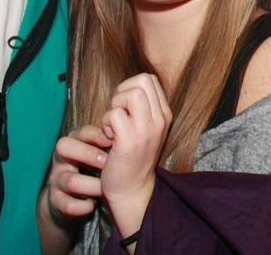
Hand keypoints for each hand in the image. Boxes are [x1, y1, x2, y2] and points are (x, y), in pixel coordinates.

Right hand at [46, 125, 109, 222]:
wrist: (71, 201)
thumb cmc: (90, 171)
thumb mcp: (95, 155)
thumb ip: (105, 144)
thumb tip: (125, 134)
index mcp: (73, 144)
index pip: (80, 132)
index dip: (97, 135)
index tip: (113, 142)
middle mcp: (61, 159)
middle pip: (64, 146)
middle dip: (88, 154)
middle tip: (107, 163)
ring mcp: (56, 180)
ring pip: (70, 180)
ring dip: (92, 185)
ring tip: (105, 188)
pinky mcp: (56, 201)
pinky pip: (68, 204)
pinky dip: (83, 206)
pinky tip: (92, 205)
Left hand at [99, 74, 171, 240]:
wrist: (132, 190)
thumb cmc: (132, 157)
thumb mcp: (145, 129)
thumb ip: (141, 108)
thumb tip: (125, 87)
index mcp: (165, 115)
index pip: (149, 79)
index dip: (130, 87)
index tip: (124, 109)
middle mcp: (160, 120)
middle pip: (141, 80)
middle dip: (122, 92)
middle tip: (117, 114)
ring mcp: (147, 129)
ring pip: (130, 93)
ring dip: (114, 107)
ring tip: (113, 127)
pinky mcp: (130, 139)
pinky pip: (114, 114)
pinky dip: (105, 123)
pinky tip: (109, 140)